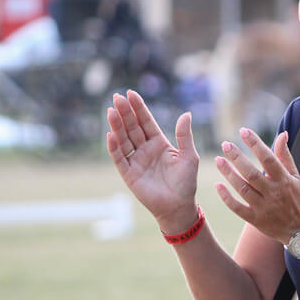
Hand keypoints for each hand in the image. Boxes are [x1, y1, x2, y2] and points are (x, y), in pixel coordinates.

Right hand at [106, 90, 199, 232]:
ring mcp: (136, 161)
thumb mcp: (189, 156)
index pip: (146, 122)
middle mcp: (145, 149)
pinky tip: (110, 135)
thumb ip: (185, 136)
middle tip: (117, 97)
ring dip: (117, 126)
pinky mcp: (129, 174)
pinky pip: (120, 159)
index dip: (139, 108)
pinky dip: (115, 148)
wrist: (179, 206)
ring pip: (124, 140)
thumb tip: (186, 114)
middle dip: (125, 112)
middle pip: (132, 128)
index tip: (130, 93)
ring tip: (111, 111)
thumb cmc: (186, 182)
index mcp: (159, 143)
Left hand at [214, 127, 299, 243]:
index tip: (243, 131)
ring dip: (229, 174)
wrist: (299, 229)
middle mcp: (273, 193)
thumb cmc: (295, 197)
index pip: (268, 158)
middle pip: (252, 173)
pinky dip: (226, 197)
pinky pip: (237, 208)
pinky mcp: (255, 219)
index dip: (255, 144)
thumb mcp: (294, 176)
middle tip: (225, 144)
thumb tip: (282, 134)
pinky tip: (217, 185)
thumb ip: (285, 155)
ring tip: (218, 160)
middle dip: (237, 157)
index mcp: (283, 180)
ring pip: (243, 189)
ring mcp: (264, 207)